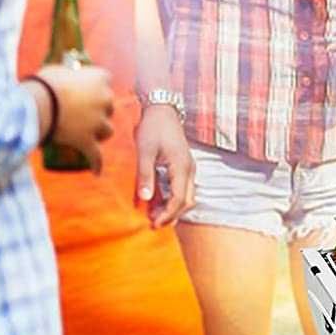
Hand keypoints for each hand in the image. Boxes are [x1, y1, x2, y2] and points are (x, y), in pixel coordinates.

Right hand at [37, 63, 113, 172]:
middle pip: (109, 106)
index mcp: (99, 78)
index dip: (95, 85)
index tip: (85, 89)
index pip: (105, 79)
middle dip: (99, 110)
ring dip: (100, 133)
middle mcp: (104, 99)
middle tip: (82, 114)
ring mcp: (97, 122)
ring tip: (88, 135)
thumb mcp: (56, 71)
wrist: (36, 106)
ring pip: (108, 130)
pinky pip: (96, 156)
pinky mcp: (87, 141)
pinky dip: (96, 163)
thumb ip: (66, 76)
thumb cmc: (43, 85)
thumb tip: (63, 79)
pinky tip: (96, 171)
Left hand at [136, 104, 195, 226]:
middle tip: (153, 224)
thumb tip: (145, 200)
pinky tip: (158, 200)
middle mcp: (189, 169)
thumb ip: (146, 176)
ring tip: (154, 214)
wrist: (162, 110)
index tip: (153, 224)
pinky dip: (173, 198)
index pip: (179, 199)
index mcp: (181, 167)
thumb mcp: (145, 152)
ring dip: (173, 208)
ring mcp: (188, 167)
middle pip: (187, 201)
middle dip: (172, 215)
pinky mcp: (184, 165)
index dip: (167, 214)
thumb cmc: (153, 129)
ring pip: (187, 195)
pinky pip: (183, 188)